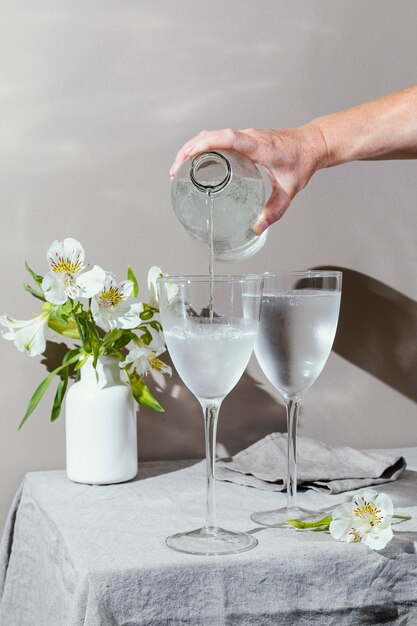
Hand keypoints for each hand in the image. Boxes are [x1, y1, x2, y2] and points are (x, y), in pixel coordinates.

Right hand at [170, 126, 327, 233]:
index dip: (206, 144)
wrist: (313, 143)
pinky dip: (203, 146)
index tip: (189, 156)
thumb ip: (274, 211)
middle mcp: (250, 137)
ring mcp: (246, 135)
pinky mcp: (245, 137)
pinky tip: (196, 162)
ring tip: (180, 168)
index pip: (228, 138)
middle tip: (175, 172)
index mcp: (259, 146)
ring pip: (212, 134)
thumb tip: (257, 228)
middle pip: (212, 135)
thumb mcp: (290, 190)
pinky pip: (219, 138)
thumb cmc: (303, 162)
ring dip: (193, 147)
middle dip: (189, 150)